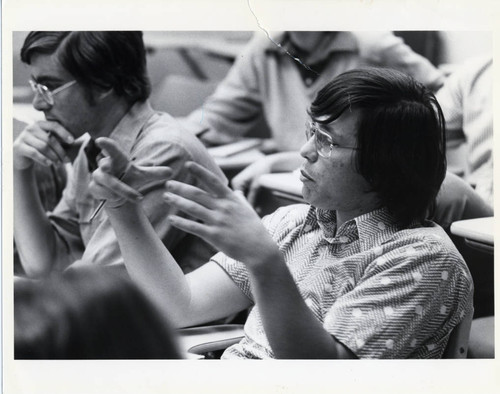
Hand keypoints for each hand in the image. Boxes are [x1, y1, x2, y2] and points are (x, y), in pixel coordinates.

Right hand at [13, 120, 74, 169]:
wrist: (21, 156)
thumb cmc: (39, 148)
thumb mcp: (48, 142)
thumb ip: (58, 140)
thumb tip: (75, 144)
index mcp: (40, 124)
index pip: (54, 125)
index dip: (64, 133)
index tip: (72, 141)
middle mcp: (31, 128)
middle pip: (50, 139)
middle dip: (60, 151)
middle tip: (67, 160)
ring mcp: (23, 136)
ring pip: (43, 147)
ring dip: (54, 157)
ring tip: (59, 164)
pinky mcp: (18, 146)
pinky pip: (34, 153)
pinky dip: (43, 159)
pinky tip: (49, 164)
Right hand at [88, 137, 171, 207]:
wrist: (118, 194)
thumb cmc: (130, 178)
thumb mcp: (143, 176)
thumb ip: (155, 173)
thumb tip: (170, 172)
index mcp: (117, 159)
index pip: (112, 149)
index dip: (106, 144)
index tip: (100, 140)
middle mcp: (105, 166)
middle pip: (105, 165)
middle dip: (107, 166)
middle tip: (108, 167)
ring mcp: (98, 177)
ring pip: (107, 183)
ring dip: (123, 191)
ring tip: (137, 197)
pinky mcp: (94, 188)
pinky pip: (102, 192)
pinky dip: (112, 196)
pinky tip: (117, 198)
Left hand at [164, 161, 280, 266]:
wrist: (259, 249)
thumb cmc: (254, 229)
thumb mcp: (248, 209)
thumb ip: (239, 199)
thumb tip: (236, 191)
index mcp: (231, 199)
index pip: (213, 181)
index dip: (200, 171)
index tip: (188, 164)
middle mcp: (223, 208)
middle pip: (197, 194)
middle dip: (181, 188)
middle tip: (168, 183)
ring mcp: (218, 221)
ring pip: (193, 208)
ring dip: (177, 202)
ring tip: (166, 197)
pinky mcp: (214, 236)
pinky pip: (194, 227)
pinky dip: (181, 223)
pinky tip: (171, 219)